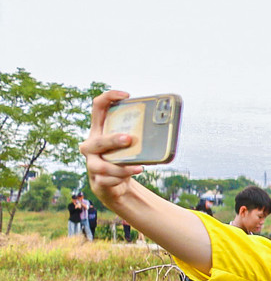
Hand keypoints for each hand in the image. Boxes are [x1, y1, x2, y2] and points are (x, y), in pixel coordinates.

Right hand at [79, 91, 143, 207]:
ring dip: (120, 167)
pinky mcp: (97, 180)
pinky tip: (133, 174)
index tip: (127, 95)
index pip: (98, 107)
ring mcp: (92, 163)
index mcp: (100, 130)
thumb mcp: (130, 146)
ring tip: (138, 167)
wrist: (114, 185)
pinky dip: (121, 178)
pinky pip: (107, 180)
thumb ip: (140, 135)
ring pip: (102, 165)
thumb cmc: (123, 159)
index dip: (108, 97)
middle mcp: (92, 145)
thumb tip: (167, 126)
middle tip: (129, 139)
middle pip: (99, 141)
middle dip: (113, 140)